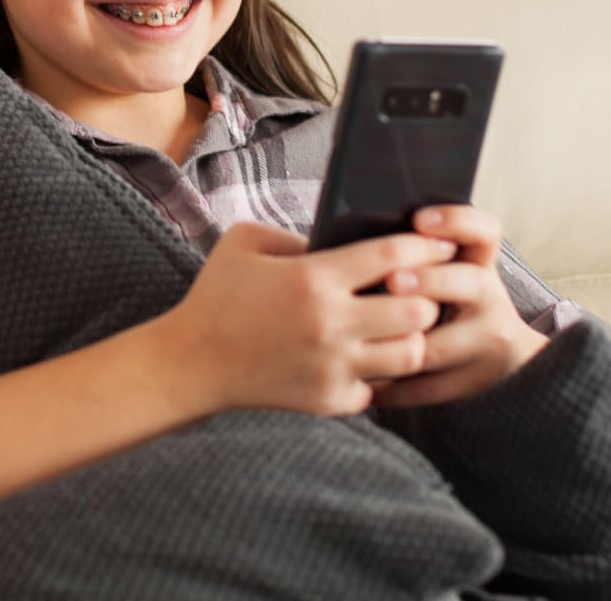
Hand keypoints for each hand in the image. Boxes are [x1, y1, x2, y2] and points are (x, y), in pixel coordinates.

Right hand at [166, 221, 449, 416]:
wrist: (193, 361)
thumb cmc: (217, 294)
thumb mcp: (245, 241)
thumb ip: (294, 233)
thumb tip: (341, 240)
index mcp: (312, 278)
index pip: (393, 257)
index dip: (426, 247)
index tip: (441, 245)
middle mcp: (330, 324)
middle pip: (416, 311)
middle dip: (425, 298)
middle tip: (416, 292)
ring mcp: (332, 366)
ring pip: (410, 356)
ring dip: (409, 339)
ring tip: (397, 328)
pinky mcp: (328, 400)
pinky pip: (378, 389)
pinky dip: (376, 375)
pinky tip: (362, 359)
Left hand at [374, 205, 548, 407]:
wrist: (503, 359)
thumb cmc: (449, 301)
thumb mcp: (446, 270)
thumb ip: (412, 254)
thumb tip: (351, 235)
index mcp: (477, 262)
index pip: (481, 231)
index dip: (456, 221)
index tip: (420, 219)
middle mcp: (489, 298)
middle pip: (468, 282)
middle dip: (429, 281)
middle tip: (393, 280)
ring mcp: (489, 343)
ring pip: (441, 345)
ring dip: (399, 342)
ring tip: (364, 337)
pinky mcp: (478, 384)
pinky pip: (429, 388)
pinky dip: (393, 388)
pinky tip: (364, 383)